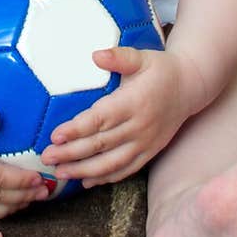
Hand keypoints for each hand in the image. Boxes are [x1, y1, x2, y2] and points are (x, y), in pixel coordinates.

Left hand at [40, 47, 195, 186]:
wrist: (190, 87)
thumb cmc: (160, 69)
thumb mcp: (142, 57)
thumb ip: (119, 57)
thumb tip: (96, 55)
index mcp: (134, 102)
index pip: (100, 120)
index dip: (77, 130)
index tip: (55, 136)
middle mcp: (139, 126)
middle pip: (100, 144)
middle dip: (71, 153)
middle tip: (46, 157)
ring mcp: (146, 143)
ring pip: (111, 163)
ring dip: (84, 171)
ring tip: (60, 173)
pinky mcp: (150, 152)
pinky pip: (126, 170)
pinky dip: (106, 178)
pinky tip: (86, 182)